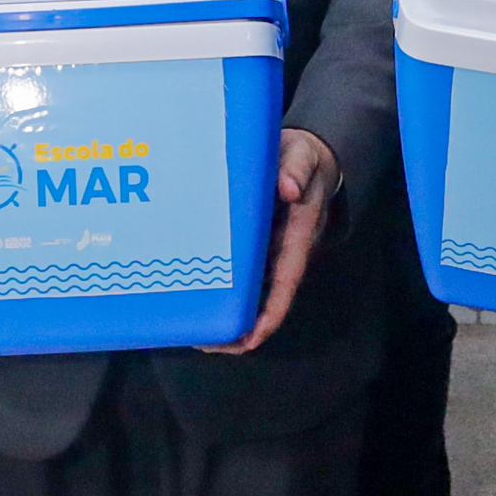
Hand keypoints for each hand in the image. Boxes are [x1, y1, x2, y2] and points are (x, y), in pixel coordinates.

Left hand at [209, 132, 341, 354]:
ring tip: (194, 330)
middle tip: (205, 341)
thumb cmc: (302, 156)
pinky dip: (220, 288)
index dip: (269, 314)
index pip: (286, 282)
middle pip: (265, 299)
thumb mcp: (302, 155)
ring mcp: (268, 252)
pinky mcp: (253, 245)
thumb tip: (288, 188)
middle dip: (240, 326)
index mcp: (298, 236)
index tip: (250, 339)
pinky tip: (194, 296)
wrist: (302, 154)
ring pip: (250, 292)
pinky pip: (238, 273)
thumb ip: (296, 168)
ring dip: (227, 313)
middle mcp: (282, 252)